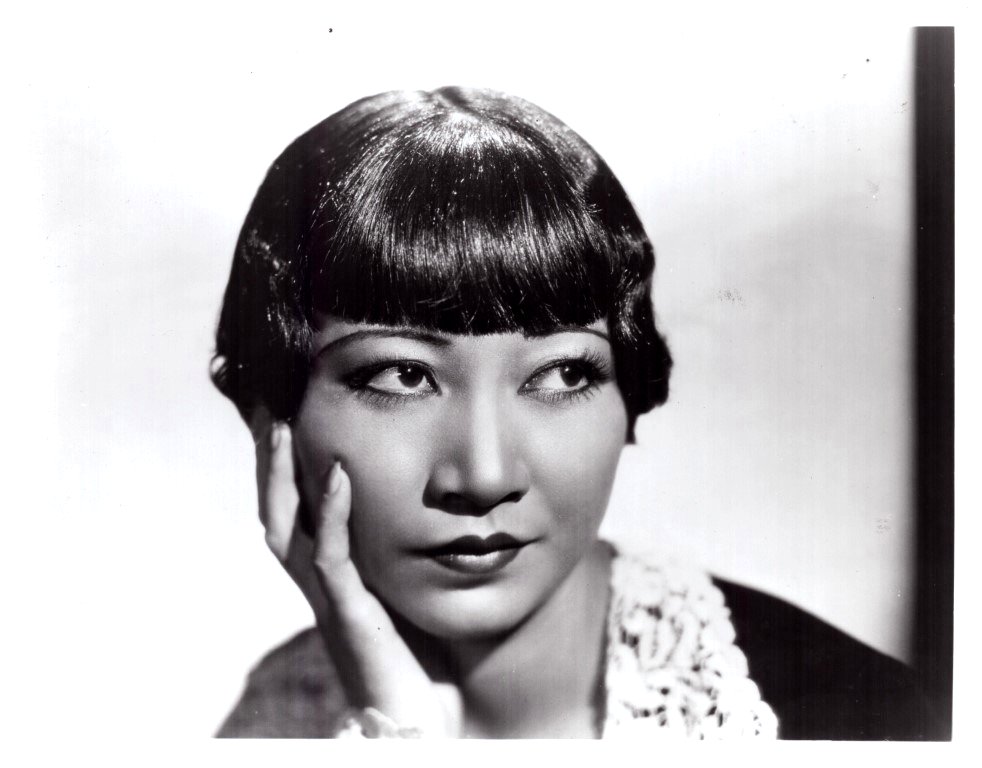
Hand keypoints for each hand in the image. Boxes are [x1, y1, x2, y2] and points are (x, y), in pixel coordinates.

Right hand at [251, 409, 462, 735]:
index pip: (292, 506)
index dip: (278, 463)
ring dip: (279, 476)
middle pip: (273, 510)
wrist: (421, 713)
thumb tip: (412, 496)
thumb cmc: (415, 649)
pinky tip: (337, 473)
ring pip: (286, 528)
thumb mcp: (400, 581)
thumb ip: (391, 545)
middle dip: (263, 461)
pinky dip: (332, 513)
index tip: (277, 409)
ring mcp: (328, 597)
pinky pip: (331, 557)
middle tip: (261, 405)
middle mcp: (317, 580)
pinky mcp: (349, 614)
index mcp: (327, 570)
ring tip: (279, 425)